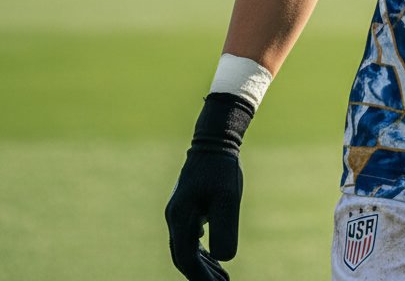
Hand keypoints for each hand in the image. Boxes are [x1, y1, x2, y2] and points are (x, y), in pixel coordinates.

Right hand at [165, 94, 253, 279]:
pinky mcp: (188, 205)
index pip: (186, 259)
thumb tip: (223, 258)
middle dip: (201, 274)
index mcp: (180, 218)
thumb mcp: (227, 198)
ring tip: (221, 275)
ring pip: (186, 247)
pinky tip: (213, 255)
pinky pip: (190, 235)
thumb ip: (224, 228)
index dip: (200, 277)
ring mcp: (179, 211)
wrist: (215, 139)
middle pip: (183, 257)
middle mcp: (175, 217)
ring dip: (202, 264)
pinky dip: (201, 249)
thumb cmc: (221, 168)